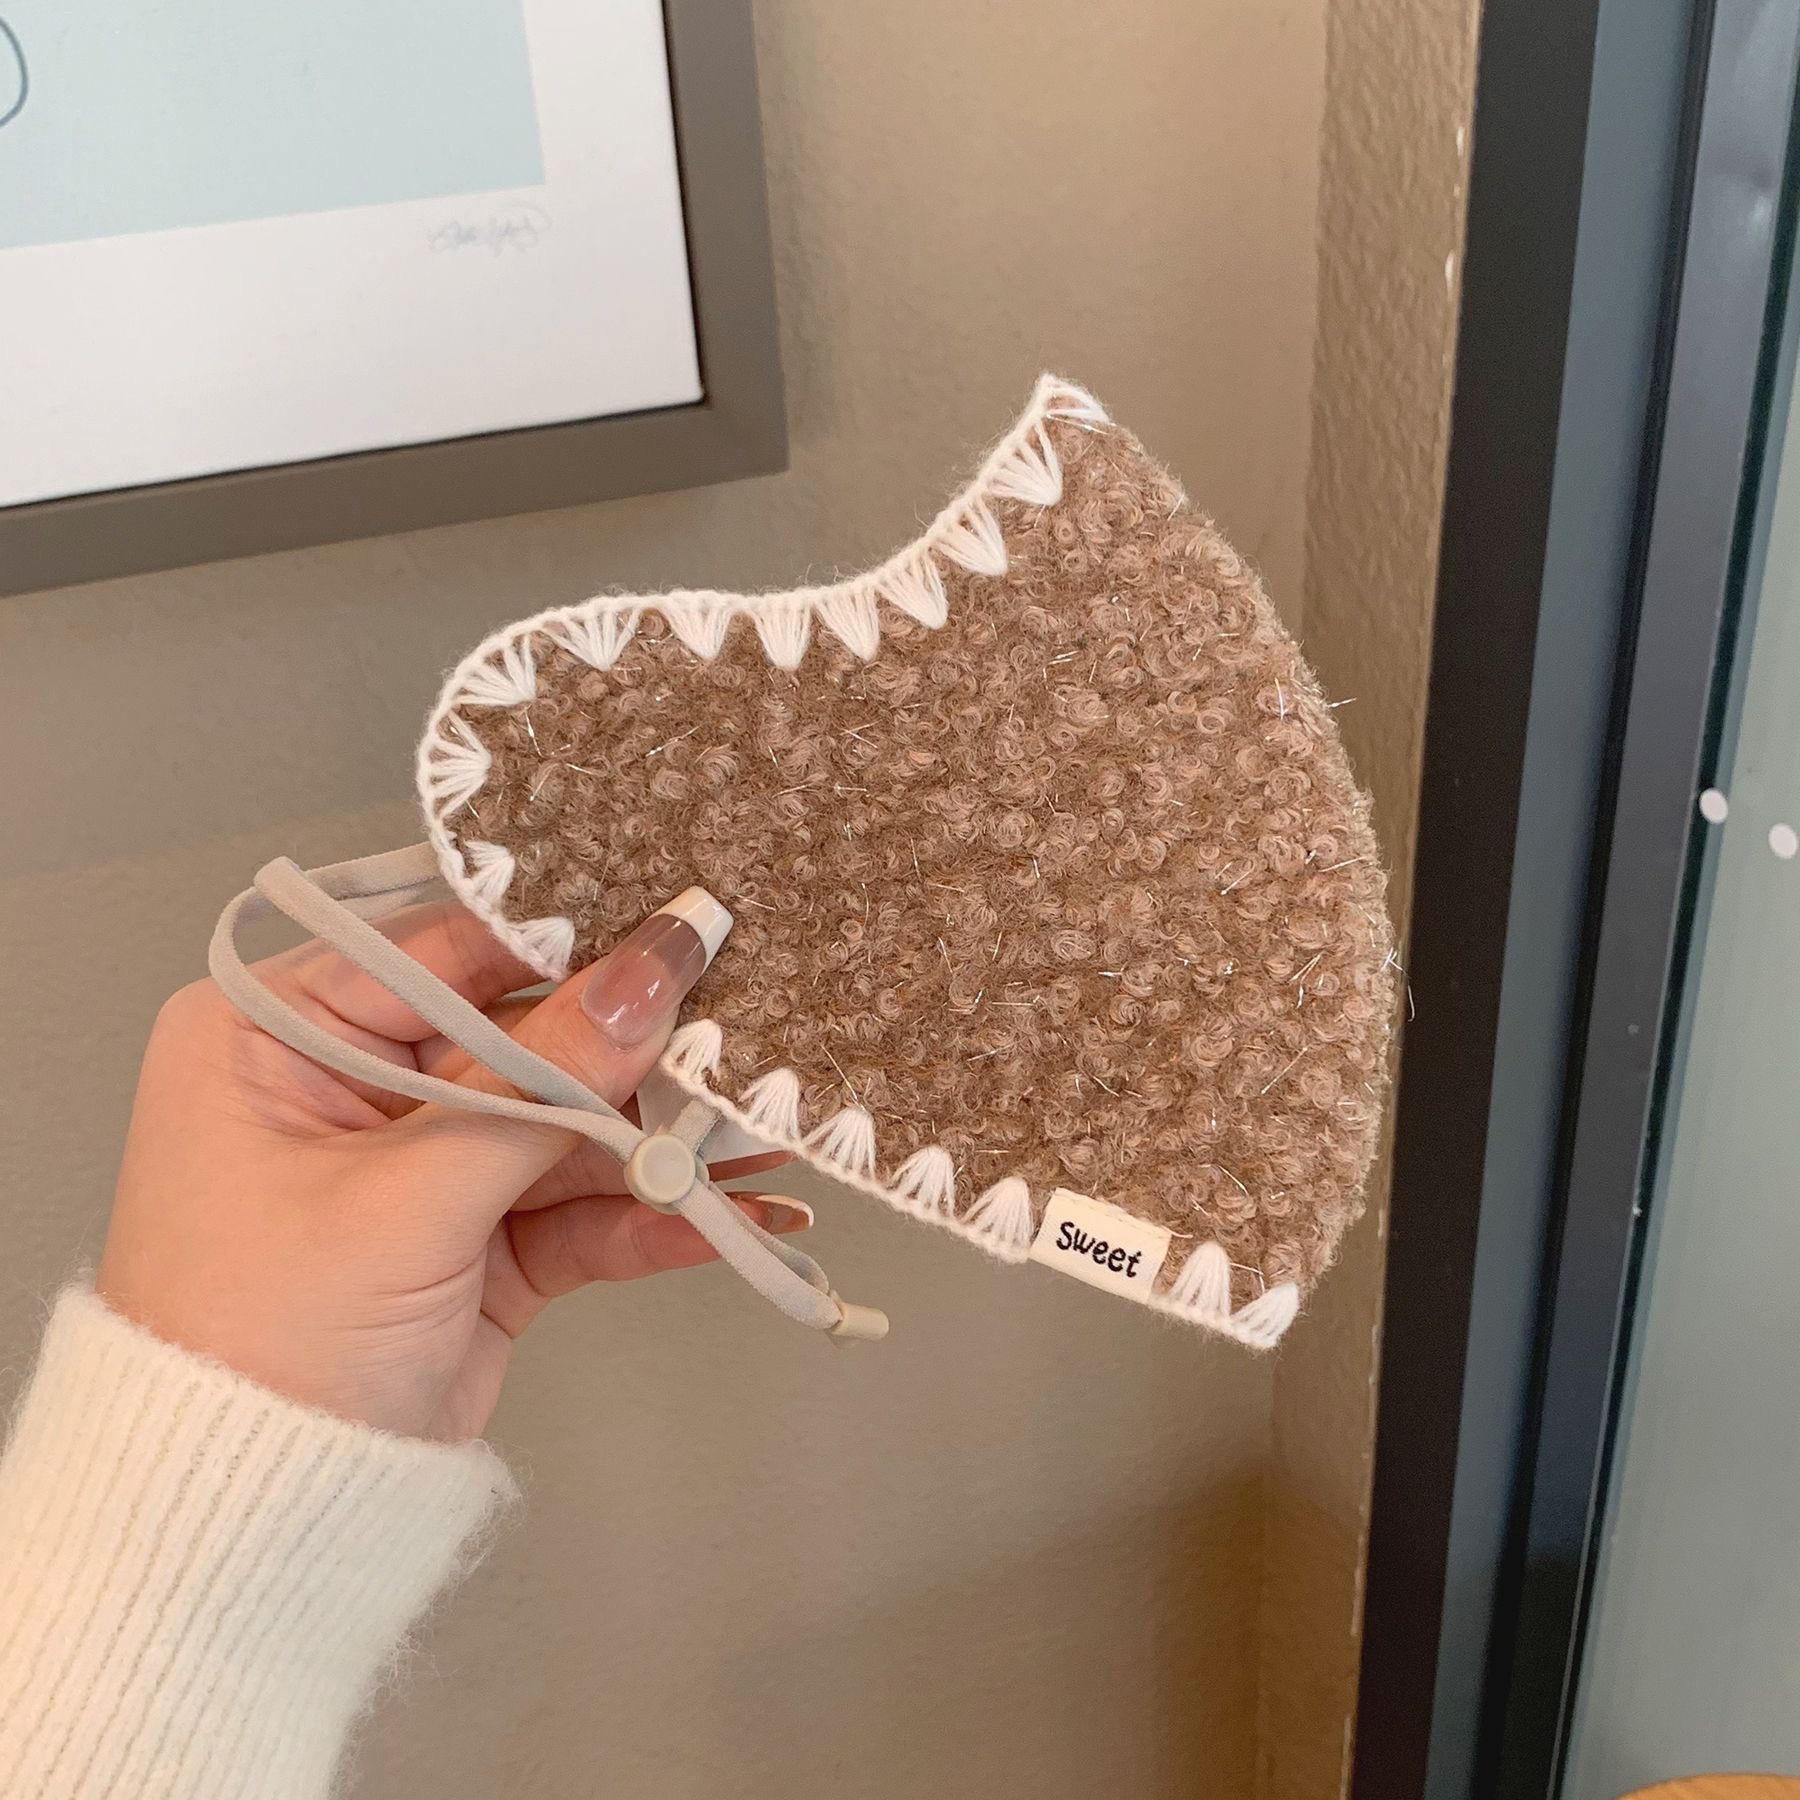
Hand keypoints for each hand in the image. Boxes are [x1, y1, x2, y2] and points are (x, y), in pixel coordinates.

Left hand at [96, 892, 796, 1441]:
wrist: (248, 1526)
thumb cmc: (266, 1338)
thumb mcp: (408, 1195)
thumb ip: (542, 1083)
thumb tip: (654, 972)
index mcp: (282, 1033)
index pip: (444, 951)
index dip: (565, 936)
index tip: (677, 920)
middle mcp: (354, 1084)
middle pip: (524, 1038)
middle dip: (636, 1050)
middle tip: (747, 1026)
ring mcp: (425, 1170)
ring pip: (567, 1127)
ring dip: (667, 1140)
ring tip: (772, 1126)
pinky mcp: (480, 1248)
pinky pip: (580, 1210)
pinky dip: (657, 1216)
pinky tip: (744, 1211)